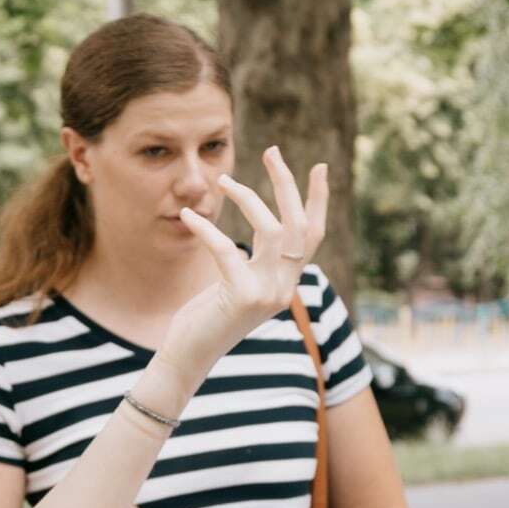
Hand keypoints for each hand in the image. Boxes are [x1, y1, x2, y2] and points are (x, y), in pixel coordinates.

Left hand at [160, 147, 328, 388]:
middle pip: (298, 225)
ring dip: (246, 198)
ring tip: (220, 180)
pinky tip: (188, 216)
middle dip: (287, 184)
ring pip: (270, 230)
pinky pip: (226, 249)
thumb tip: (259, 225)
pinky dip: (206, 228)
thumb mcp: (236, 282)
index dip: (318, 200)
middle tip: (273, 151)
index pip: (312, 235)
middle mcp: (284, 287)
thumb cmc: (206, 318)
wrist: (188, 357)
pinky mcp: (243, 296)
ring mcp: (268, 294)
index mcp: (285, 282)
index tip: (320, 166)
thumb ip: (253, 260)